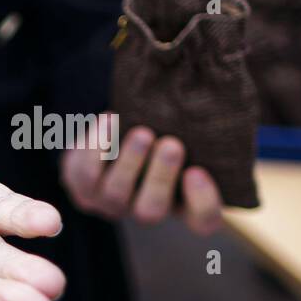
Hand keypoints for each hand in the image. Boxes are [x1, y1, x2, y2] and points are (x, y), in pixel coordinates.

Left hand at [60, 117, 222, 234]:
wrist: (121, 122)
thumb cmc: (169, 121)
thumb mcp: (191, 122)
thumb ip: (207, 119)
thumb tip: (218, 80)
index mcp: (184, 201)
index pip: (202, 220)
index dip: (202, 203)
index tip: (200, 172)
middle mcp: (147, 208)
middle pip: (151, 211)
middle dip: (160, 178)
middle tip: (171, 144)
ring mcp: (112, 202)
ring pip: (115, 196)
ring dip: (128, 164)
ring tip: (141, 132)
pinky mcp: (83, 187)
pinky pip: (83, 175)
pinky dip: (95, 147)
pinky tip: (109, 120)